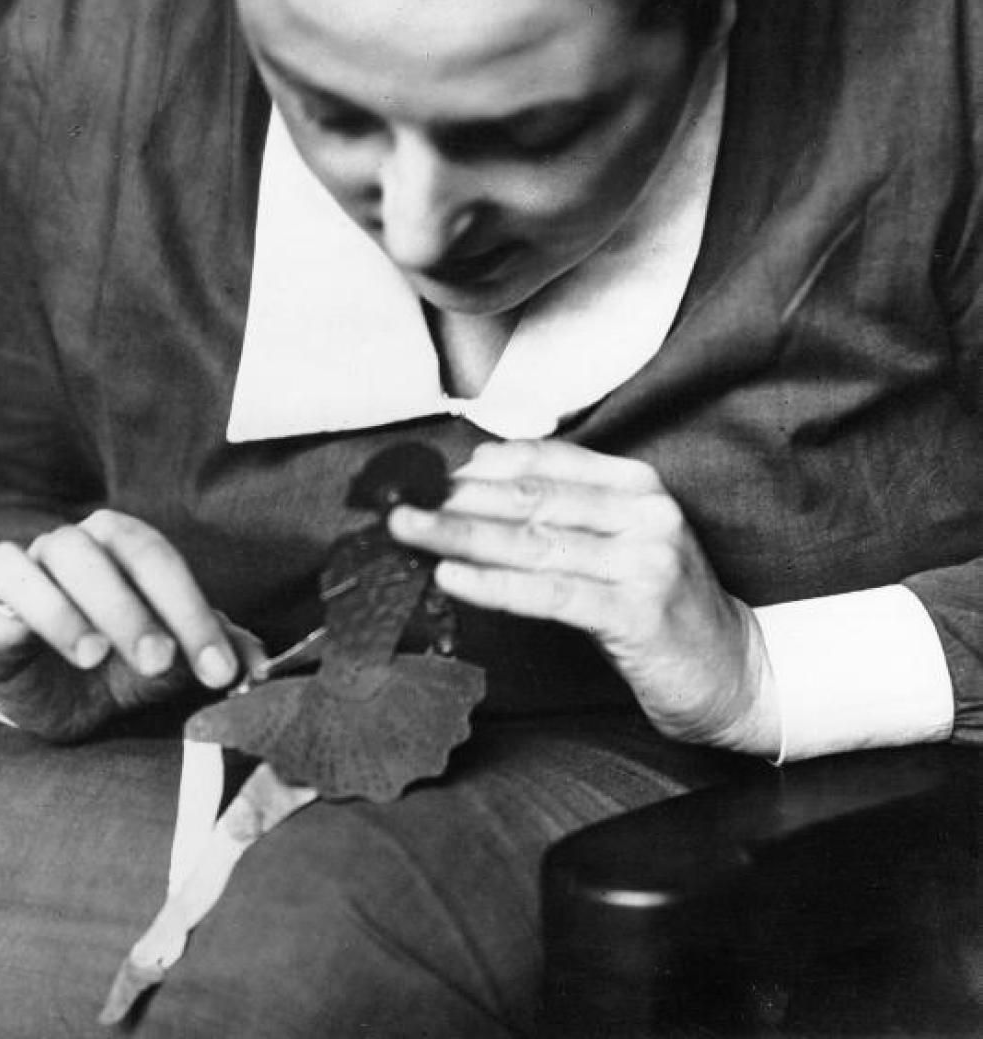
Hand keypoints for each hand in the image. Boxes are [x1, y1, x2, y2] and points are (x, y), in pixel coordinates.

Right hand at [0, 510, 250, 741]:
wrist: (61, 694)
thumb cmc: (121, 662)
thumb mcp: (174, 659)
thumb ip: (217, 651)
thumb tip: (262, 662)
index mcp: (114, 543)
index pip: (153, 557)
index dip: (190, 610)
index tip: (220, 669)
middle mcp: (60, 549)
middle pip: (87, 556)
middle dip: (128, 609)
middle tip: (159, 661)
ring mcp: (11, 581)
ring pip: (16, 568)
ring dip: (56, 610)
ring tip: (90, 656)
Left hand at [388, 440, 780, 754]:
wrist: (735, 672)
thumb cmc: (662, 608)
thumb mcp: (621, 544)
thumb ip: (564, 514)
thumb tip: (476, 485)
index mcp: (638, 485)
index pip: (545, 461)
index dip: (480, 467)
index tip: (427, 477)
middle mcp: (645, 513)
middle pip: (531, 499)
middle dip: (456, 502)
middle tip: (399, 504)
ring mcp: (645, 560)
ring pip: (533, 543)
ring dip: (460, 538)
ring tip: (409, 535)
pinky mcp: (636, 611)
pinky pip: (548, 593)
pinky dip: (495, 583)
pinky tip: (453, 577)